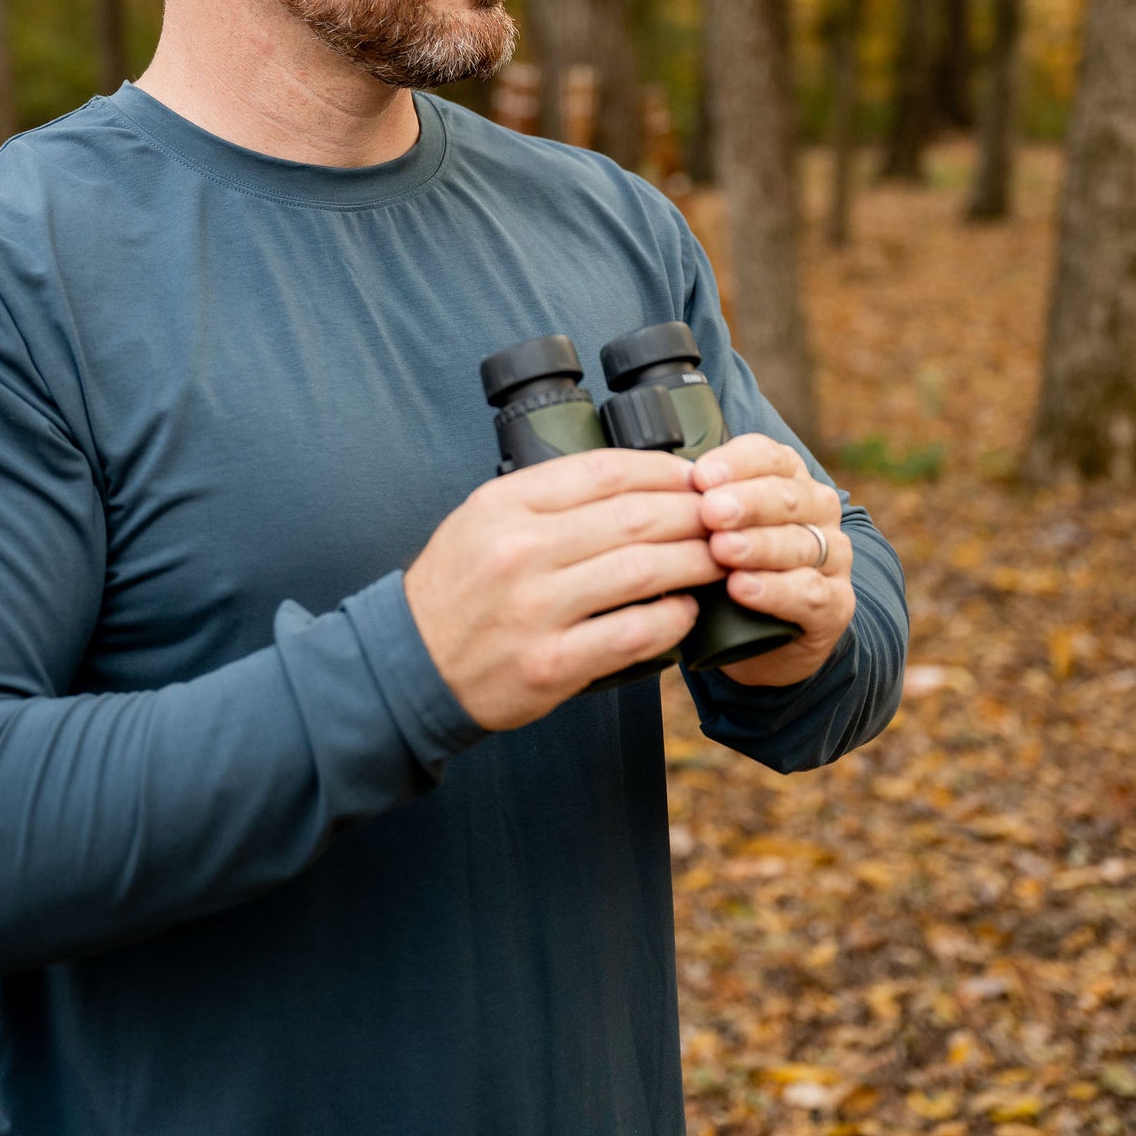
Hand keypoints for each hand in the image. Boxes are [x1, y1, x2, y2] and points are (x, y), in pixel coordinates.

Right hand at [405, 449, 714, 729]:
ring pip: (644, 570)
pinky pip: (634, 633)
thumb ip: (546, 497)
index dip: (664, 470)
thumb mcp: (482, 518)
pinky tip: (689, 610)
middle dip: (694, 514)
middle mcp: (521, 550)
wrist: (408, 665)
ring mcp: (537, 609)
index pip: (604, 470)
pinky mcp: (551, 664)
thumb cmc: (456, 589)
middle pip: (634, 517)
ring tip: (722, 558)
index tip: (696, 477)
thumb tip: (632, 482)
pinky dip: (673, 619)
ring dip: (696, 561)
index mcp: (506, 505)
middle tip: (726, 517)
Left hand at [691, 435, 854, 686]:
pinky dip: (774, 589)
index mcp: (788, 480)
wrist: (768, 638)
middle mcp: (817, 512)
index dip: (736, 463)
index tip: (700, 475)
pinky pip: (809, 593)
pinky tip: (743, 587)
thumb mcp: (715, 531)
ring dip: (758, 545)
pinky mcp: (835, 605)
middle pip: (787, 497)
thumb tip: (659, 485)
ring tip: (722, 550)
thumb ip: (700, 505)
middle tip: (709, 511)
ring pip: (800, 544)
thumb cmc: (733, 570)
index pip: (769, 456)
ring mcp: (832, 559)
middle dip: (746, 502)